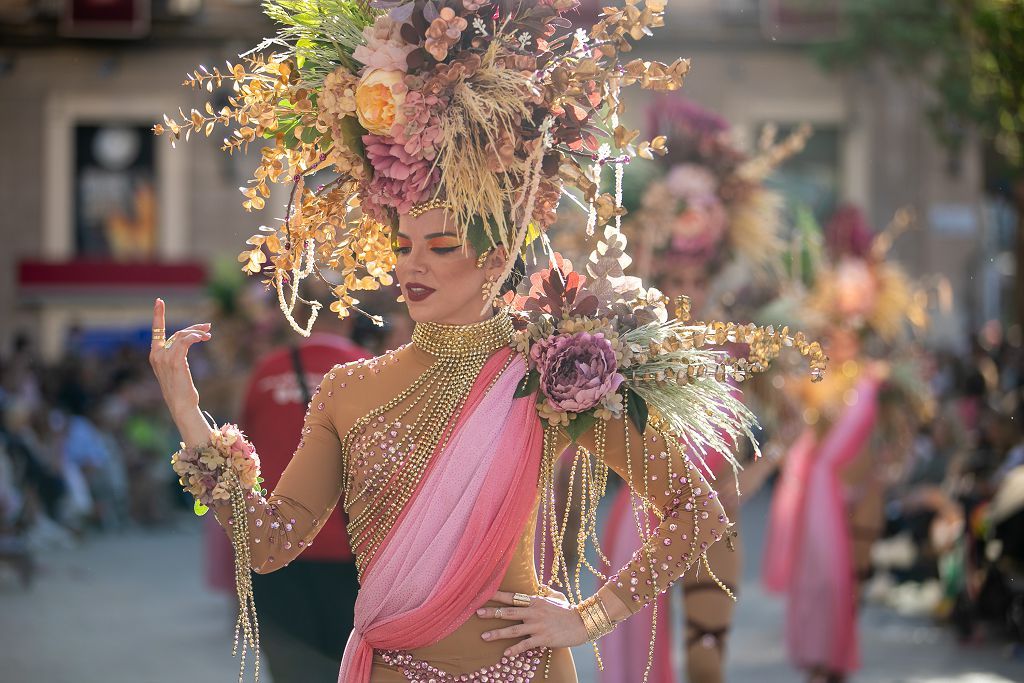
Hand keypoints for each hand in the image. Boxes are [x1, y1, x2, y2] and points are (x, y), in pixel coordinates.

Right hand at [148, 298, 213, 444]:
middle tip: (208, 327)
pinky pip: (185, 342)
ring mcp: (164, 359)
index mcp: (155, 356)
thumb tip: (190, 340)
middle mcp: (156, 355)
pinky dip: (195, 337)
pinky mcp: (175, 362)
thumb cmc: (182, 390)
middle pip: (176, 333)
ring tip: (208, 335)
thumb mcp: (178, 369)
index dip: (158, 315)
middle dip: (193, 328)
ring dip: (197, 333)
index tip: (159, 301)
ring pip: (181, 336)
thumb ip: (178, 355)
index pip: (156, 332)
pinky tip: (203, 339)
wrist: (182, 405)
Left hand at [476, 588, 589, 657]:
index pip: (512, 597)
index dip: (498, 595)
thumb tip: (539, 586)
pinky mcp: (542, 638)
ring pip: (513, 630)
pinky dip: (514, 649)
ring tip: (484, 636)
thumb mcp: (557, 597)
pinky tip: (505, 654)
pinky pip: (525, 644)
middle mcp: (533, 612)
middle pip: (508, 612)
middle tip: (477, 613)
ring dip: (497, 633)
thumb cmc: (569, 610)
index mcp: (535, 601)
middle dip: (491, 613)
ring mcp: (537, 626)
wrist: (581, 623)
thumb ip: (546, 592)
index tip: (484, 593)